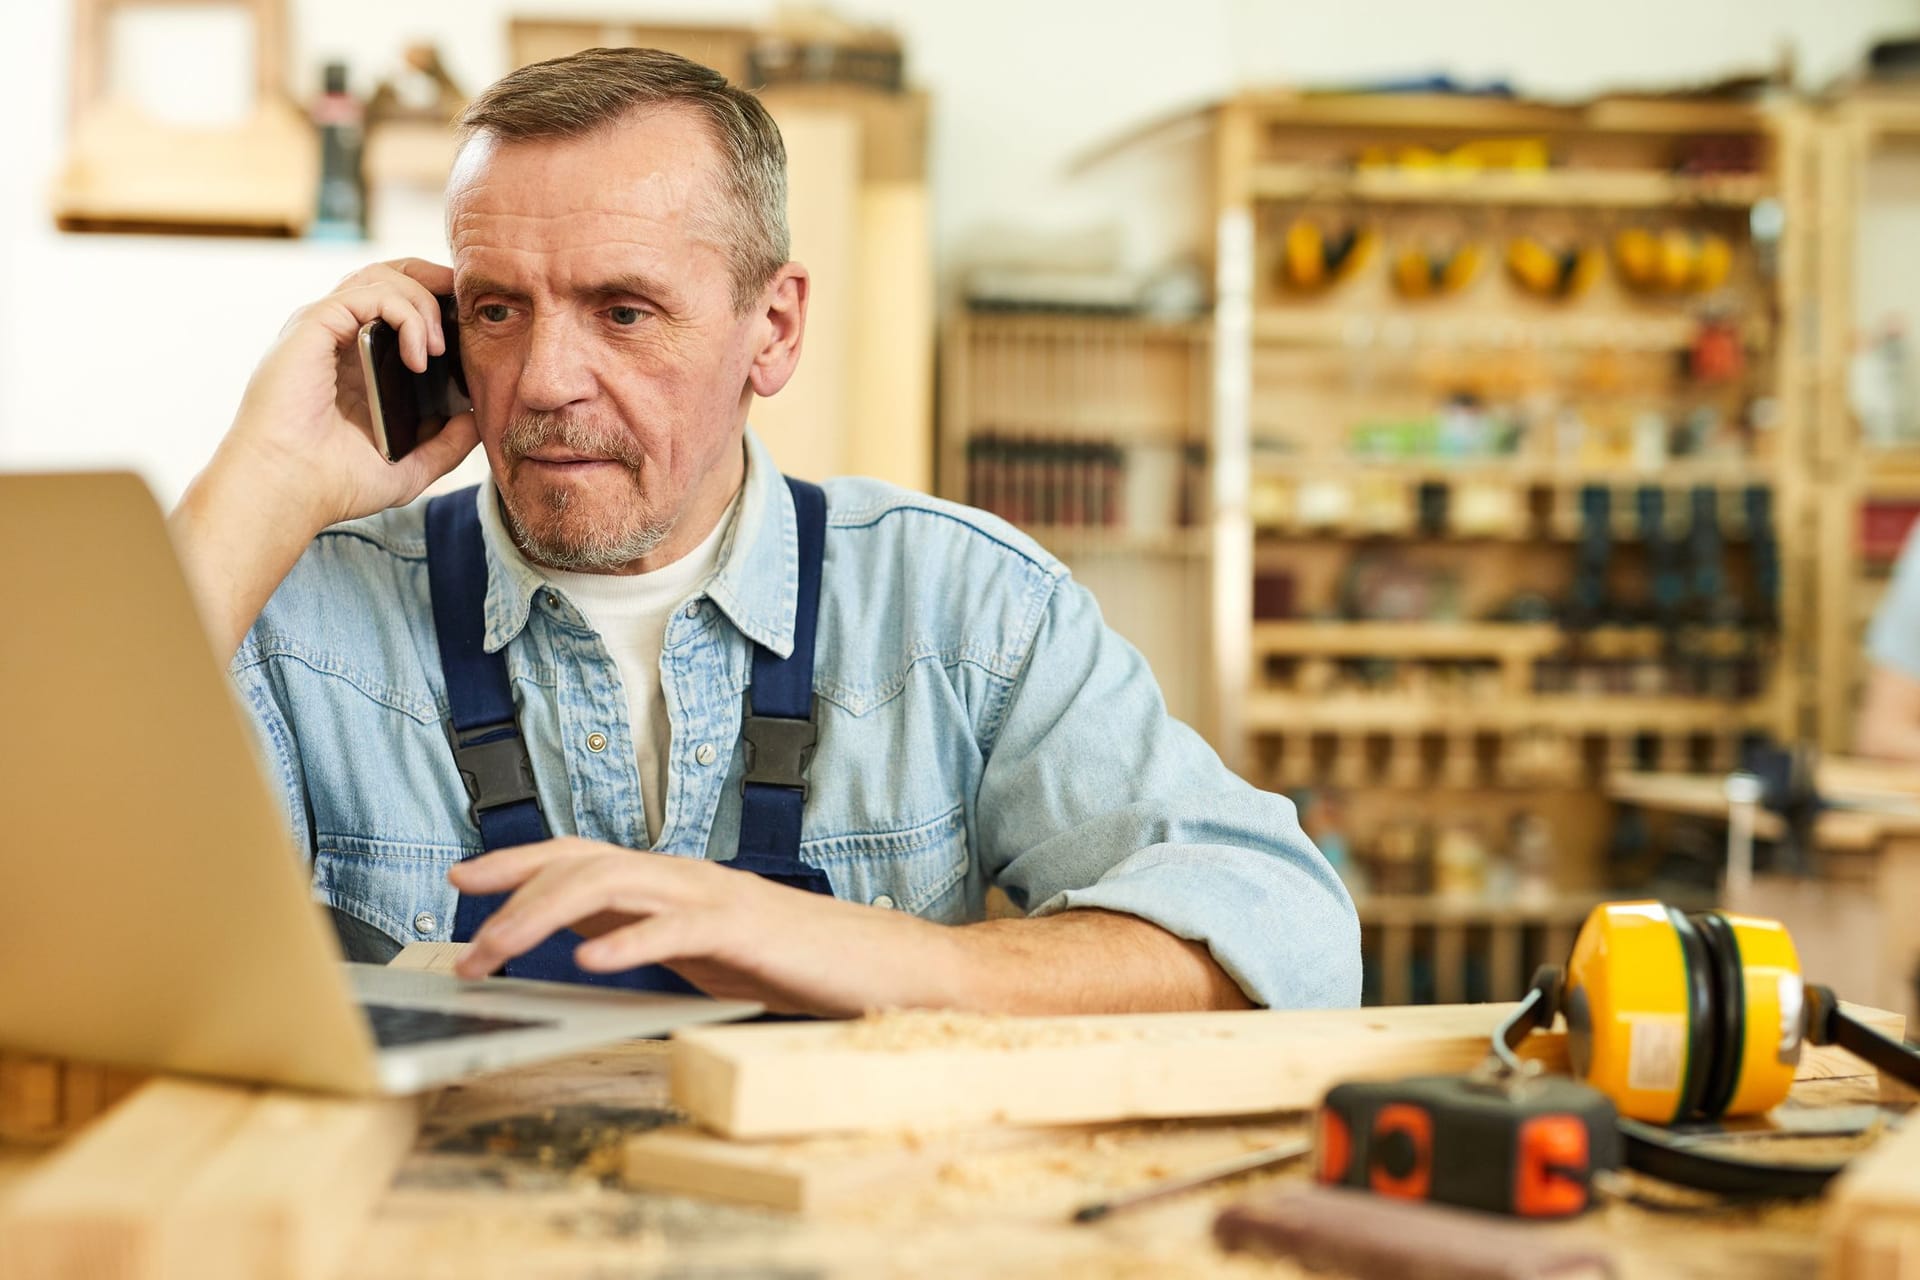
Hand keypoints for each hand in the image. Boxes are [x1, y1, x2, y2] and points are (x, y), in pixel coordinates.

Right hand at [173, 260, 481, 655]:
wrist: (288, 489)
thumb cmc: (334, 483)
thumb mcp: (409, 468)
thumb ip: (446, 444)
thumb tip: (477, 419)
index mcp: (354, 361)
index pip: (396, 306)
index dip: (434, 303)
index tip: (469, 327)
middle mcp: (336, 338)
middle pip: (388, 276)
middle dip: (433, 280)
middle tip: (466, 307)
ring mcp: (323, 329)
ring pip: (382, 278)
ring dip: (423, 305)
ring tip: (439, 350)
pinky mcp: (313, 325)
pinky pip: (368, 294)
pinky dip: (405, 314)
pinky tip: (419, 355)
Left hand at [446, 838, 954, 1016]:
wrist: (880, 964)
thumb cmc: (792, 960)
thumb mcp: (700, 948)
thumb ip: (645, 933)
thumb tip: (581, 938)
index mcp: (671, 879)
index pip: (579, 856)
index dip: (516, 862)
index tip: (459, 880)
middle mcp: (685, 874)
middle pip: (580, 865)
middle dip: (511, 898)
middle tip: (465, 947)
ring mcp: (713, 896)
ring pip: (612, 886)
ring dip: (544, 918)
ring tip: (500, 952)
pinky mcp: (745, 929)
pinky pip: (677, 927)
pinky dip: (629, 942)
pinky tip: (591, 965)